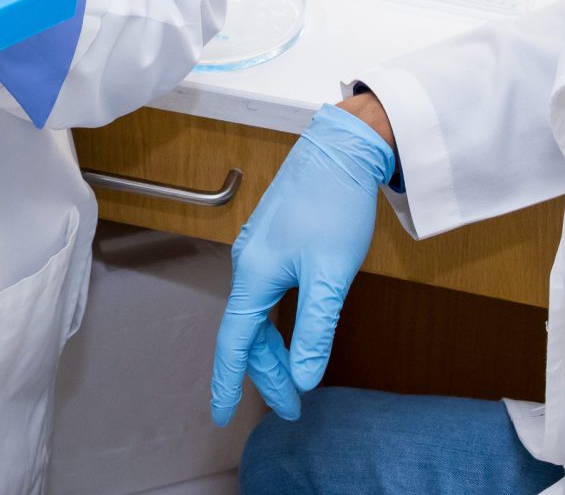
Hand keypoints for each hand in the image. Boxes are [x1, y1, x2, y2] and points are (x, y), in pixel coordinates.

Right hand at [209, 102, 397, 427]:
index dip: (228, 383)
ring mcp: (258, 251)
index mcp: (255, 274)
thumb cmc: (336, 204)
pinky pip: (264, 295)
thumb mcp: (331, 275)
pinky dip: (275, 324)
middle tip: (292, 409)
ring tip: (296, 381)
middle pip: (248, 333)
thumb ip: (315, 330)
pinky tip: (291, 333)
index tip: (222, 417)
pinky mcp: (272, 241)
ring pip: (257, 314)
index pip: (235, 342)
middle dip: (267, 374)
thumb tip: (304, 378)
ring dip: (273, 350)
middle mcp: (247, 263)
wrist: (342, 148)